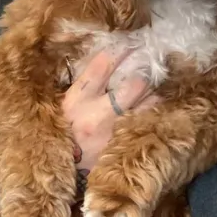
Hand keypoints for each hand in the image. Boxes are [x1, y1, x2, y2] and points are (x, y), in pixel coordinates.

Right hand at [62, 49, 159, 170]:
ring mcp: (115, 131)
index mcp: (76, 100)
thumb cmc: (61, 136)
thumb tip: (105, 62)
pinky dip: (153, 110)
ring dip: (153, 92)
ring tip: (153, 85)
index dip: (120, 49)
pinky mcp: (126, 145)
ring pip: (147, 102)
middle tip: (149, 63)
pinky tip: (155, 104)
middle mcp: (97, 113)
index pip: (102, 65)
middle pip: (133, 83)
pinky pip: (148, 121)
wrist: (63, 175)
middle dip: (144, 72)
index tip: (130, 40)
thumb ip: (82, 88)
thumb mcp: (63, 108)